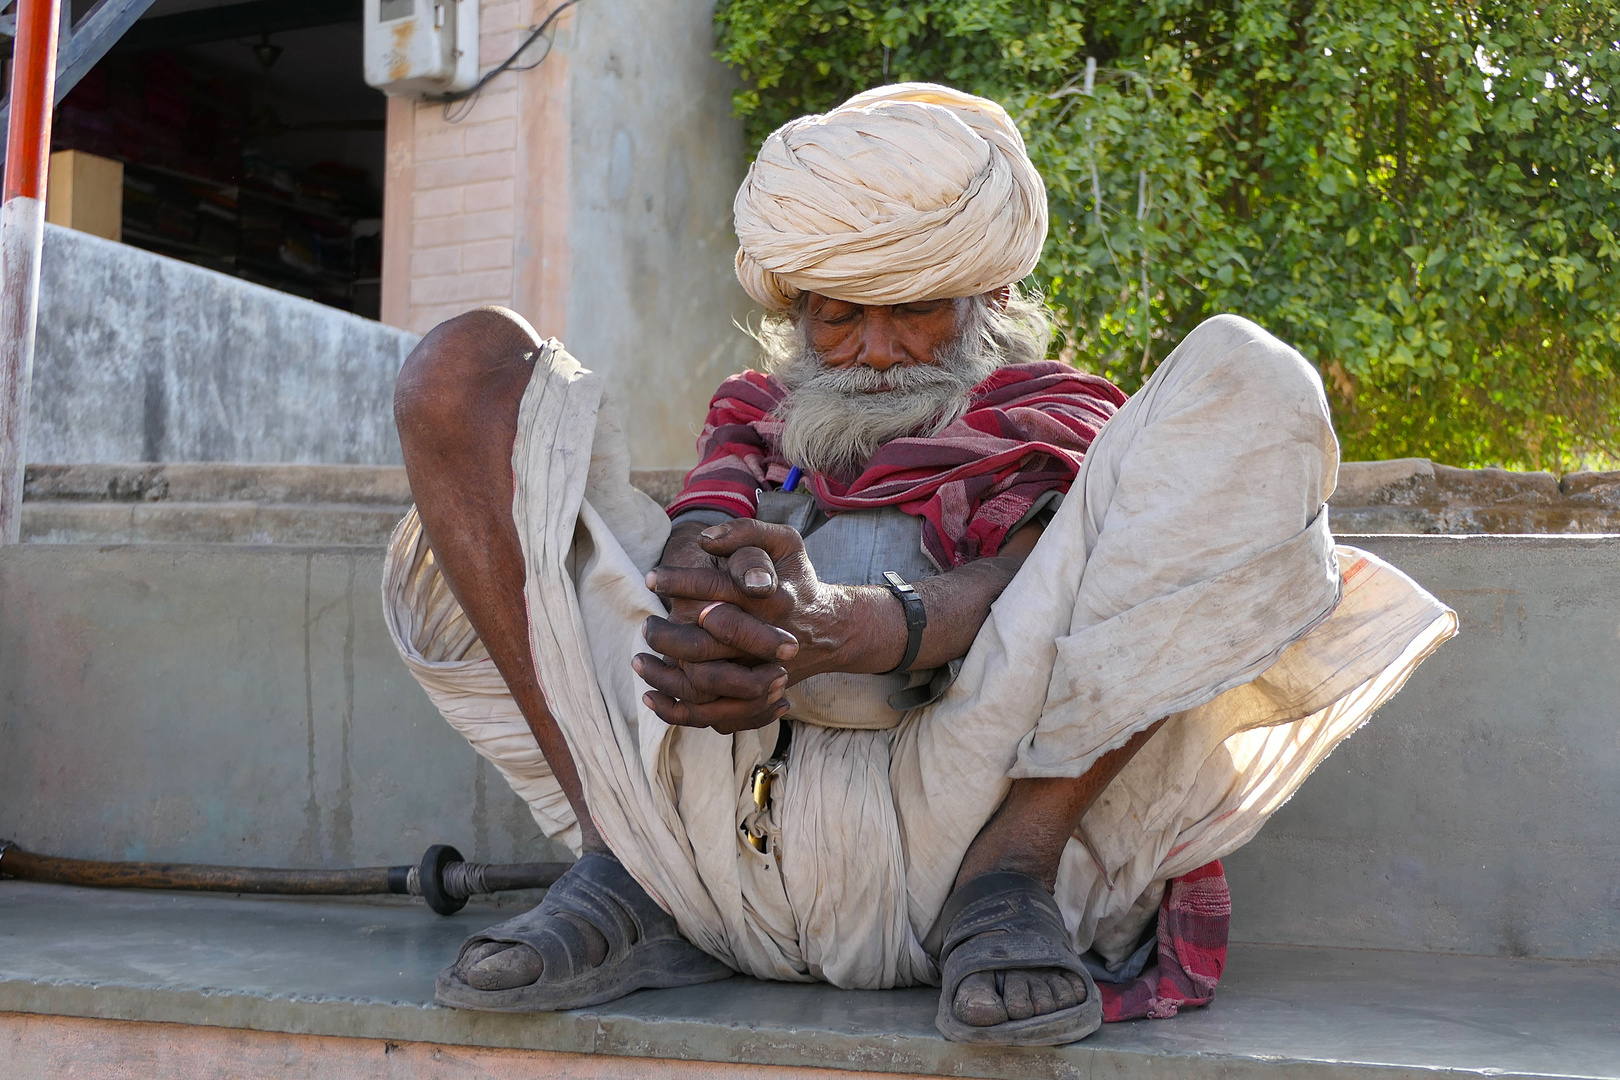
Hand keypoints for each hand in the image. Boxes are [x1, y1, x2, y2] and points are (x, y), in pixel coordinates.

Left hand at [638, 519, 886, 732]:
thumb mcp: (786, 543)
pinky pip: (712, 713)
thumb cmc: (798, 580)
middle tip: (647, 624)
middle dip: (666, 635)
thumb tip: (705, 540)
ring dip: (664, 674)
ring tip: (640, 658)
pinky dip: (678, 710)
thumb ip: (747, 532)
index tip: (652, 577)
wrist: (830, 630)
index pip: (716, 589)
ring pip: (704, 683)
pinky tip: (651, 695)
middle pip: (704, 644)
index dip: (678, 582)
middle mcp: (765, 640)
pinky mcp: (755, 697)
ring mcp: (761, 673)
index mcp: (770, 600)